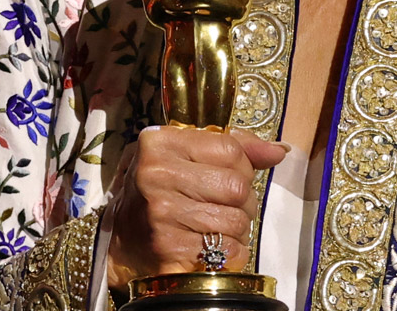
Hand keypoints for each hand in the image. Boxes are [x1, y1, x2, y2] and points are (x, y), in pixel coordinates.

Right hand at [105, 126, 289, 289]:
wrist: (118, 246)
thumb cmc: (156, 196)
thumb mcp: (181, 158)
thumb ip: (231, 147)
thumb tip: (278, 151)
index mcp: (159, 144)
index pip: (231, 150)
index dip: (240, 167)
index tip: (225, 176)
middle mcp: (156, 176)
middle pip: (238, 186)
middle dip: (240, 201)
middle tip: (219, 207)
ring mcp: (162, 214)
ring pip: (237, 220)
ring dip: (236, 229)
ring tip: (211, 228)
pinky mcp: (171, 250)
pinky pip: (229, 250)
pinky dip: (230, 253)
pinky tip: (208, 249)